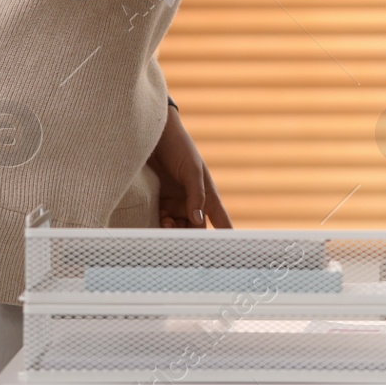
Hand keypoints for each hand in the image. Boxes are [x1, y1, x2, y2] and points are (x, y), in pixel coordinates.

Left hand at [148, 101, 231, 228]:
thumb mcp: (192, 170)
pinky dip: (159, 223)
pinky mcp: (158, 199)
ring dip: (173, 231)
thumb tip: (199, 220)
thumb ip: (196, 196)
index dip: (226, 235)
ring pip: (176, 226)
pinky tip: (157, 220)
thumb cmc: (180, 147)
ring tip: (167, 224)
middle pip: (195, 228)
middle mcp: (192, 201)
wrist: (153, 134)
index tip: (231, 250)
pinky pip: (160, 218)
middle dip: (190, 236)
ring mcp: (175, 201)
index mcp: (207, 194)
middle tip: (182, 238)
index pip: (220, 220)